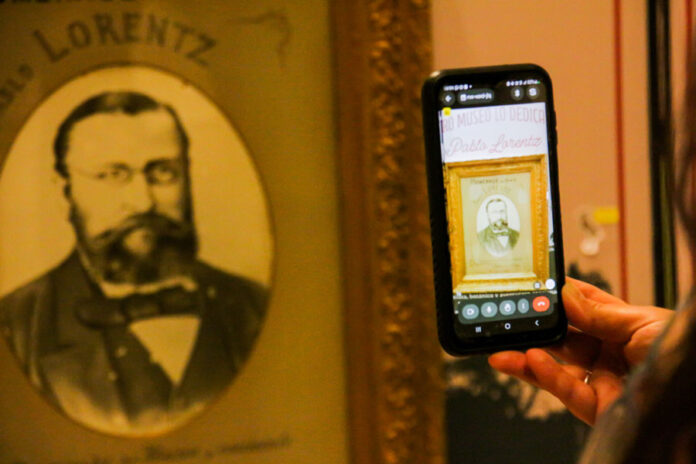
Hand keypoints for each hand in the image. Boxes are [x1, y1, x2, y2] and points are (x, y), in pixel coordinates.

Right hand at [488, 278, 672, 424]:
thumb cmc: (685, 352)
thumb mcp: (641, 322)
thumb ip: (598, 313)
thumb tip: (563, 294)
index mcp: (621, 327)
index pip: (580, 307)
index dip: (556, 298)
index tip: (532, 288)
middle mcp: (607, 354)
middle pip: (561, 340)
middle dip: (533, 330)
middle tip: (509, 319)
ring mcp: (601, 380)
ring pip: (555, 369)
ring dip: (526, 358)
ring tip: (504, 349)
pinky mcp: (598, 407)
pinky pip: (566, 391)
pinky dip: (547, 376)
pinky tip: (531, 361)